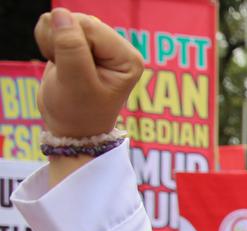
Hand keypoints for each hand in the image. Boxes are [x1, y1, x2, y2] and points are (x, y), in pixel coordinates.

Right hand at [35, 10, 142, 137]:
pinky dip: (47, 42)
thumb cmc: (78, 112)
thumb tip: (61, 14)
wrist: (71, 128)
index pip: (89, 26)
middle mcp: (117, 47)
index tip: (70, 70)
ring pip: (62, 20)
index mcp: (127, 57)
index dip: (69, 43)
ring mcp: (98, 43)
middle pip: (77, 20)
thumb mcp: (76, 83)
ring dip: (52, 43)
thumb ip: (71, 48)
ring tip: (63, 69)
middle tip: (66, 72)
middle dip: (61, 43)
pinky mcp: (80, 42)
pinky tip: (58, 62)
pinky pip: (54, 25)